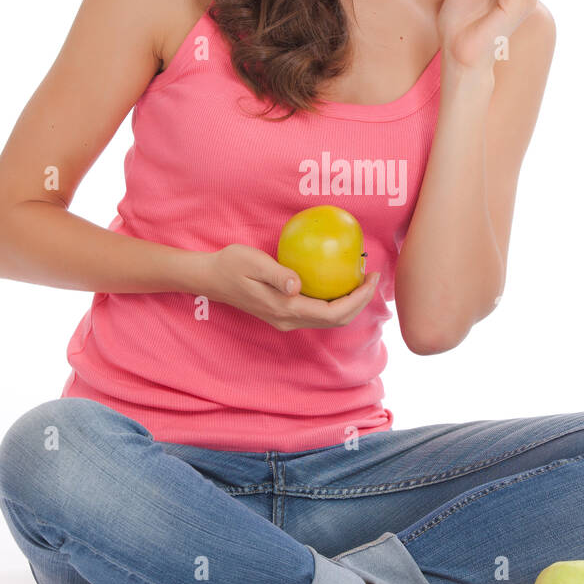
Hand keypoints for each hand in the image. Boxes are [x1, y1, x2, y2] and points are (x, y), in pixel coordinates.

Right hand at [198, 243, 380, 330]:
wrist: (210, 278)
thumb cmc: (230, 265)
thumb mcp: (252, 263)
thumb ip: (277, 274)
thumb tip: (298, 285)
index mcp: (285, 309)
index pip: (333, 312)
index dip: (358, 299)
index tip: (371, 278)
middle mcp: (289, 320)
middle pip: (337, 320)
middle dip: (360, 302)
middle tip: (373, 276)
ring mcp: (286, 319)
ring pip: (329, 318)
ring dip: (350, 302)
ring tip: (362, 278)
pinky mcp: (284, 312)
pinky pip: (318, 312)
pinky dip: (336, 300)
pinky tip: (339, 280)